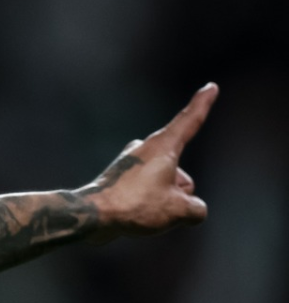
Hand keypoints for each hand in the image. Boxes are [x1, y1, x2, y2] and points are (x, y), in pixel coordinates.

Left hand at [84, 83, 217, 237]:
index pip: (190, 121)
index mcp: (163, 147)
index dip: (203, 104)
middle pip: (181, 178)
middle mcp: (147, 150)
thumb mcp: (178, 210)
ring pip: (166, 189)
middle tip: (155, 205)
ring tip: (140, 211)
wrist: (92, 216)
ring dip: (162, 204)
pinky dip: (147, 209)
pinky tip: (132, 215)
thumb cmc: (135, 206)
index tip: (210, 86)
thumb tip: (193, 210)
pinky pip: (149, 198)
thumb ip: (196, 209)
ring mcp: (133, 164)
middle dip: (178, 196)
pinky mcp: (122, 180)